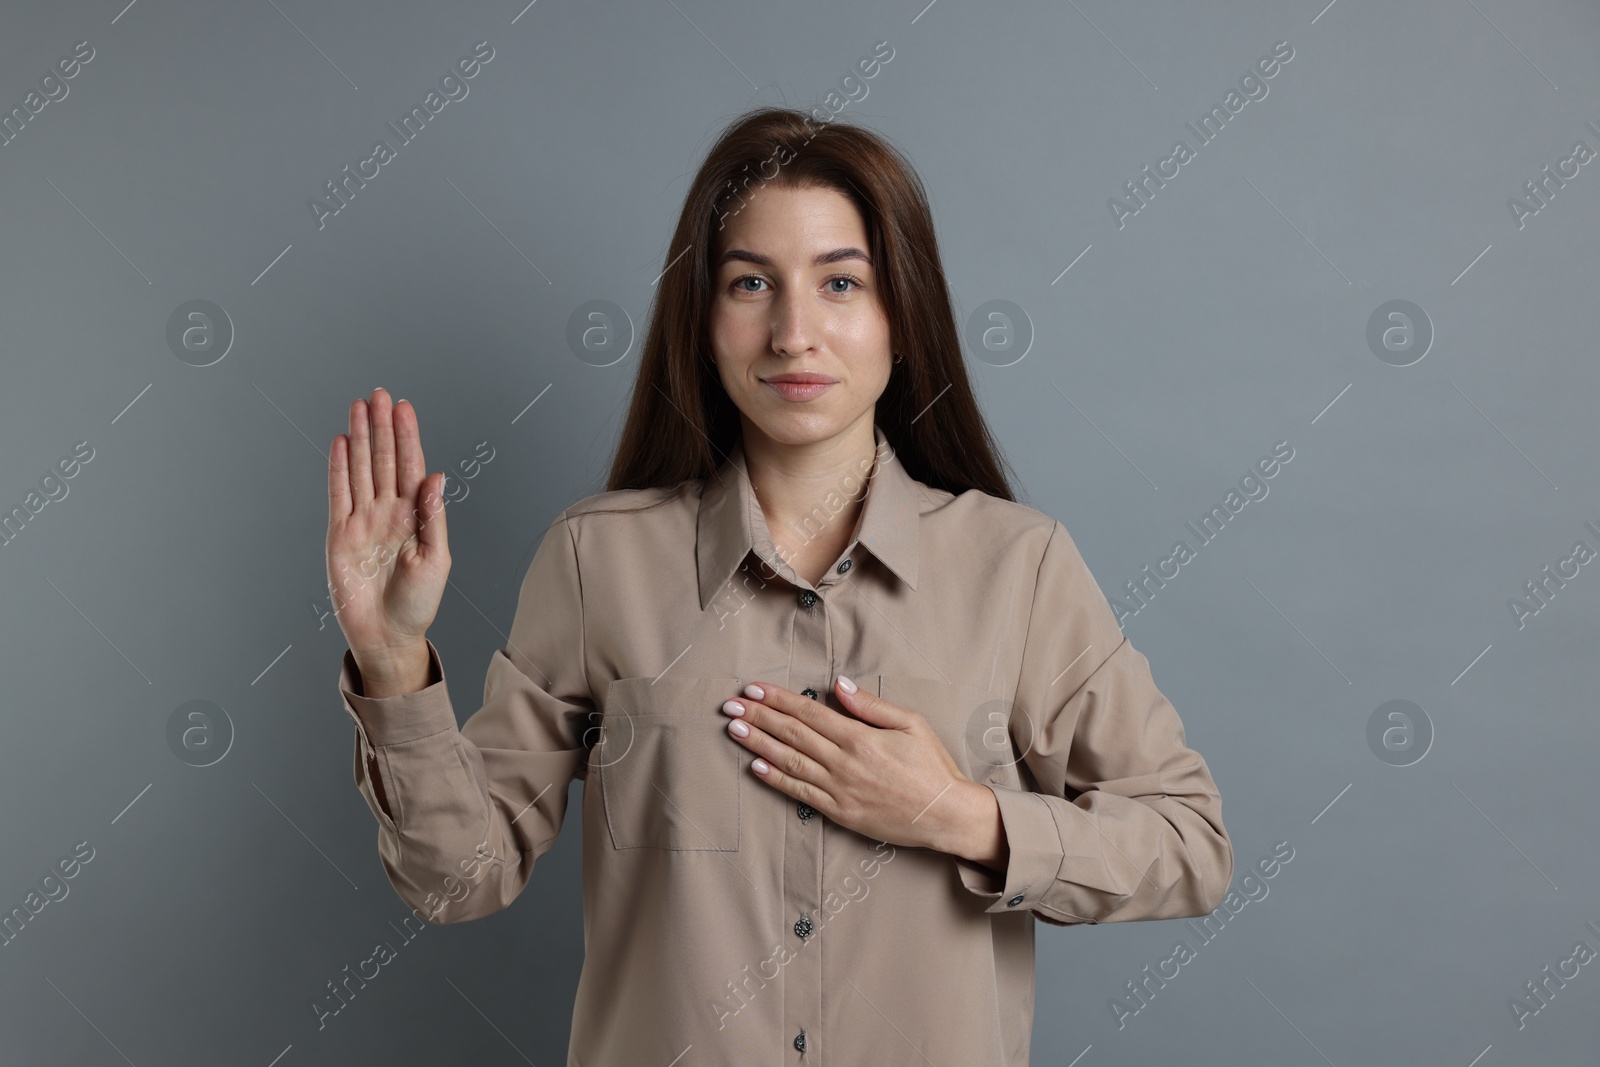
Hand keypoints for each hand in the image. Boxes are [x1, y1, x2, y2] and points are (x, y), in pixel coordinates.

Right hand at [326, 387, 450, 681]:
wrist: (387, 634)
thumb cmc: (418, 602)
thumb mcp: (436, 559)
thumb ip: (432, 516)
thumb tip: (436, 477)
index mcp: (416, 515)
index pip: (411, 466)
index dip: (407, 436)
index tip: (405, 408)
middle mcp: (389, 512)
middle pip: (383, 459)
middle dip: (382, 427)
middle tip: (380, 394)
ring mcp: (363, 520)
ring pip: (360, 469)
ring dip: (359, 438)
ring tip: (358, 407)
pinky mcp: (340, 534)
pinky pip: (338, 493)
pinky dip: (337, 468)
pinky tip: (339, 442)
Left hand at [720, 677, 980, 852]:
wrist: (945, 815)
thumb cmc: (932, 766)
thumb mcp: (911, 723)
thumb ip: (871, 705)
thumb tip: (838, 685)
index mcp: (860, 738)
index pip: (809, 713)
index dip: (778, 700)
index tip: (753, 689)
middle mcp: (844, 763)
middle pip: (792, 735)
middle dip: (759, 717)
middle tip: (730, 705)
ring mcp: (839, 790)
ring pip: (790, 762)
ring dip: (759, 744)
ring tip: (735, 730)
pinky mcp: (839, 812)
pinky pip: (801, 794)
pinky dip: (776, 780)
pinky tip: (757, 767)